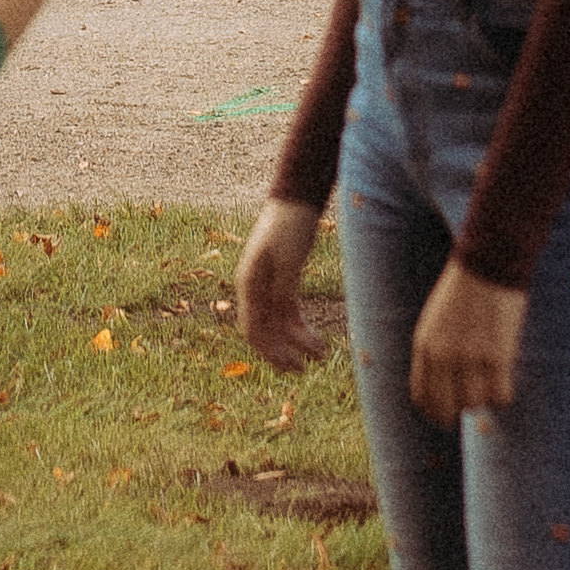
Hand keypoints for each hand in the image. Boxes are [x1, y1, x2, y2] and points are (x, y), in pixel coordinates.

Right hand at [235, 199, 330, 369]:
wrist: (296, 200)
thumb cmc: (289, 227)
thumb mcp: (287, 260)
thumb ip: (282, 291)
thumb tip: (281, 323)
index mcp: (249, 284)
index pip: (253, 329)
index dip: (270, 352)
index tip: (292, 366)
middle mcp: (254, 288)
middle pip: (263, 331)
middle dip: (281, 353)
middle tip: (303, 370)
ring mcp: (267, 284)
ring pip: (277, 324)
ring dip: (295, 341)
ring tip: (319, 355)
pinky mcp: (282, 280)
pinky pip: (287, 311)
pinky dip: (299, 326)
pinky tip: (315, 337)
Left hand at [409, 257, 523, 427]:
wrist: (489, 262)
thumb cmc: (464, 291)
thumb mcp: (435, 321)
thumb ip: (435, 353)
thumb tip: (444, 388)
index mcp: (424, 345)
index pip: (422, 397)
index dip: (434, 413)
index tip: (446, 417)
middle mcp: (443, 355)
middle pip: (447, 408)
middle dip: (459, 411)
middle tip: (472, 404)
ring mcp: (470, 357)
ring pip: (476, 404)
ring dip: (484, 399)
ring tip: (490, 382)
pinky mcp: (498, 355)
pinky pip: (500, 395)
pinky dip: (503, 394)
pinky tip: (505, 381)